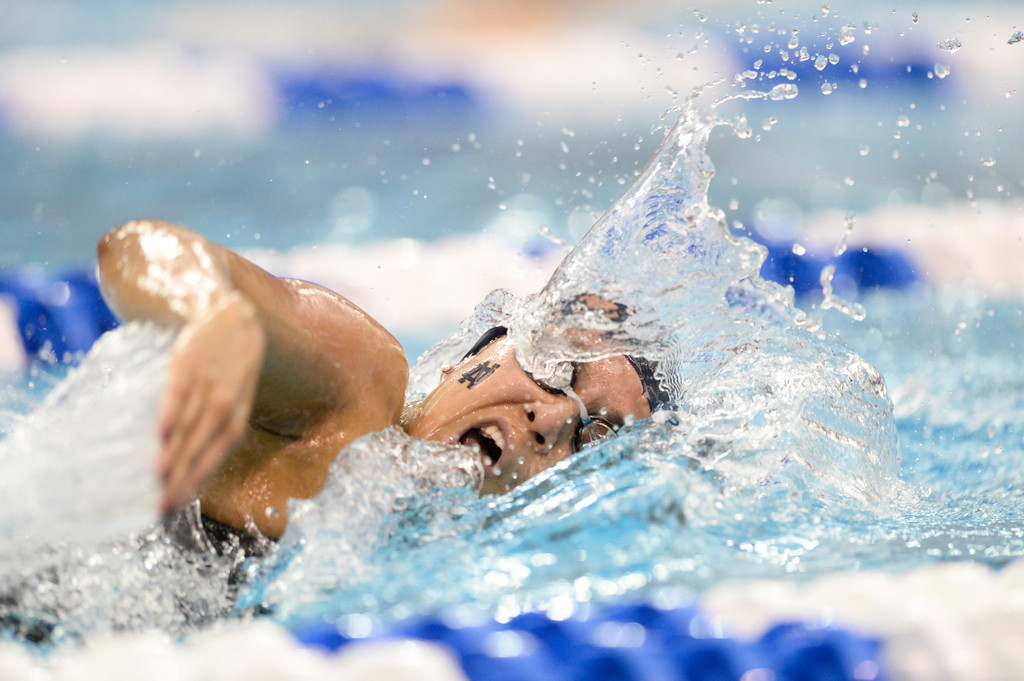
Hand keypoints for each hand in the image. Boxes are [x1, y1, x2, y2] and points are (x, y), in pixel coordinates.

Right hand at [156, 292, 264, 514]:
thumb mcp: (235, 392)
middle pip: (202, 448)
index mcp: (238, 412)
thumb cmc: (230, 361)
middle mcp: (226, 402)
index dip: (199, 480)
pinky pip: (179, 393)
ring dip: (175, 454)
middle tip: (162, 509)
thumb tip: (191, 456)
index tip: (177, 505)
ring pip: (191, 426)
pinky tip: (161, 435)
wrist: (230, 310)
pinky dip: (172, 413)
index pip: (219, 454)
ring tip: (159, 482)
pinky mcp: (188, 363)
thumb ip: (218, 422)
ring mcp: (208, 382)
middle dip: (183, 480)